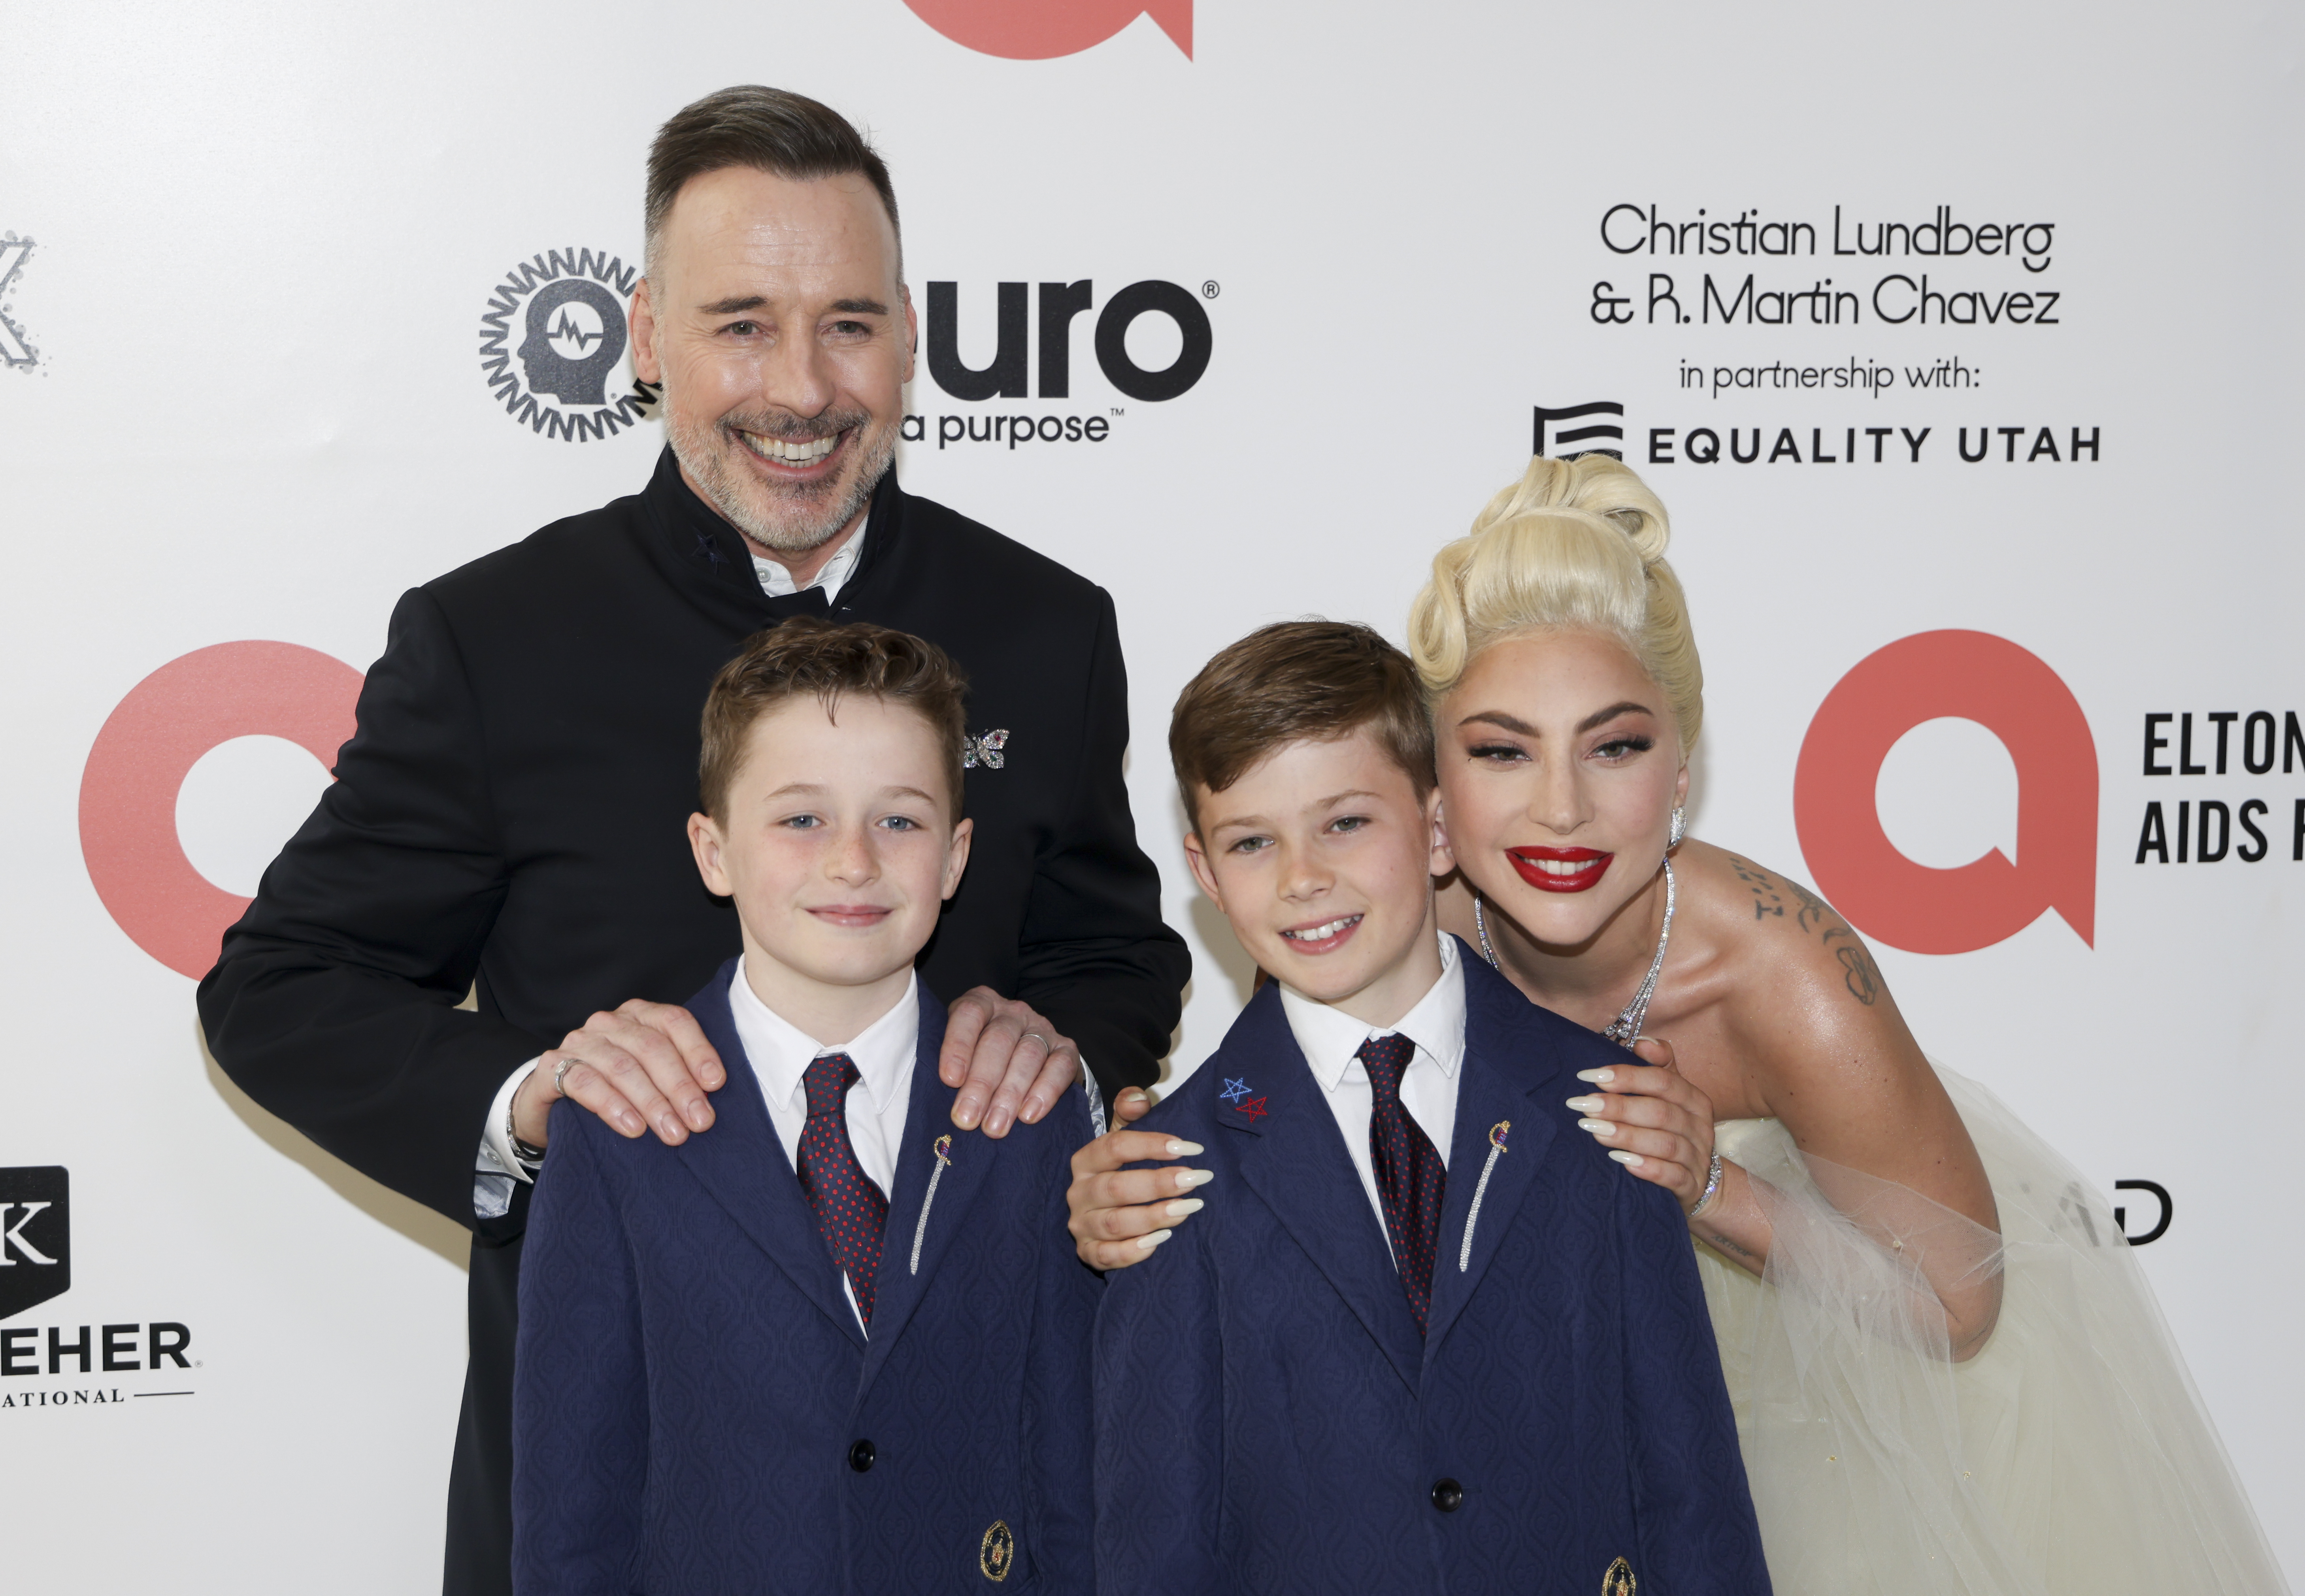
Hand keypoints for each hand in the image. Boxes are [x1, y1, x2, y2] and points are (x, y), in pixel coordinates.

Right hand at [513, 999, 726, 1147]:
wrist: (550, 1105)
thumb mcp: (647, 1077)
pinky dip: (613, 1106)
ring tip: (673, 1132)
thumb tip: (711, 1098)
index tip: (716, 1084)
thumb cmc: (612, 1090)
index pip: (674, 1021)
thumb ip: (675, 1076)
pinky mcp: (552, 1067)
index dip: (698, 1050)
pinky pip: (585, 1083)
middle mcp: (609, 1023)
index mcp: (638, 1016)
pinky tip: (633, 1128)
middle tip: (700, 1120)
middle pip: (652, 1046)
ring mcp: (579, 1042)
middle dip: (680, 1086)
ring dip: (652, 1102)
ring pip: (623, 1066)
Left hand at [938, 987, 1079, 1136]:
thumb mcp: (960, 1056)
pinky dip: (1045, 1092)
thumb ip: (950, 1069)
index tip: (950, 1080)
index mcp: (981, 1004)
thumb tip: (930, 1102)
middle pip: (998, 1040)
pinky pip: (1060, 1066)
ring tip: (995, 1127)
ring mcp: (1042, 1028)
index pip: (969, 1014)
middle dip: (981, 1083)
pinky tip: (1029, 1115)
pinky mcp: (1067, 1049)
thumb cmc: (980, 1063)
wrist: (1030, 1066)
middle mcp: (1013, 1012)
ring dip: (1010, 1094)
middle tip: (968, 1119)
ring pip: (1028, 1054)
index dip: (958, 1045)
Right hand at [1066, 1088, 1212, 1268]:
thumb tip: (1137, 1098)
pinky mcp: (1087, 1253)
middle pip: (1116, 1187)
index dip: (1152, 1145)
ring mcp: (1081, 1225)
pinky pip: (1108, 1256)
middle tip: (1195, 1179)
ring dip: (1154, 1216)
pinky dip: (1135, 1250)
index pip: (1114, 1147)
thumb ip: (1130, 1112)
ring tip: (1188, 1208)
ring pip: (1115, 1223)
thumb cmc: (1120, 1172)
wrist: (1103, 1213)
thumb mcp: (1124, 1137)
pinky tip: (1163, 1239)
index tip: (1189, 1148)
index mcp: (1085, 1161)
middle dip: (1159, 1183)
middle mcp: (1078, 1193)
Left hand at [1563, 1036, 1719, 1214]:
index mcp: (1693, 1099)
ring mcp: (1697, 1157)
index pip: (1662, 1081)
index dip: (1627, 1076)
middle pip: (1660, 1112)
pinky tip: (1623, 1162)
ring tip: (1595, 1131)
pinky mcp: (1691, 1185)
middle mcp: (1699, 1125)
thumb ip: (1659, 1067)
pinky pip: (1672, 1176)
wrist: (1702, 1183)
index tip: (1590, 1076)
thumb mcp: (1671, 1098)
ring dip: (1628, 1136)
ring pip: (1665, 1144)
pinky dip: (1648, 1168)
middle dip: (1619, 1107)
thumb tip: (1641, 1043)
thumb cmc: (1674, 1131)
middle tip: (1584, 1105)